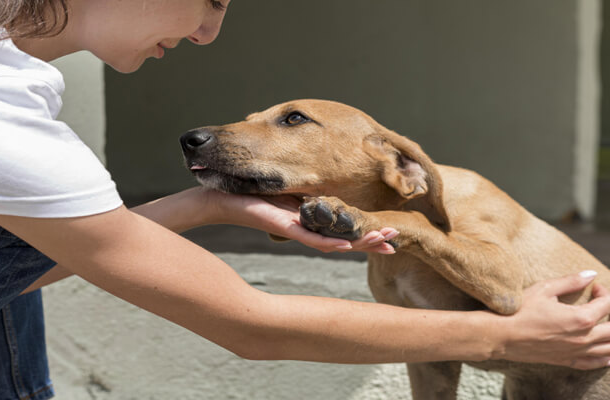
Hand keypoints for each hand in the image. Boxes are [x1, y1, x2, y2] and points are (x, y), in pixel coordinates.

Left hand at [199, 187, 397, 253]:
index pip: (341, 228)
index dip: (365, 232)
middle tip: (395, 242)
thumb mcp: (280, 186)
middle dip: (370, 240)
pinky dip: (329, 241)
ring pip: (332, 241)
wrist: (214, 198)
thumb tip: (319, 177)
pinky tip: (347, 245)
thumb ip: (301, 187)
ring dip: (358, 243)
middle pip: (343, 238)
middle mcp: (303, 227)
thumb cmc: (242, 191)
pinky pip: (308, 237)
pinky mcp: (281, 226)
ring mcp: (294, 229)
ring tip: (384, 243)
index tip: (389, 234)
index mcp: (306, 218)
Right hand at [495, 271, 609, 369]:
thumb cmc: (519, 311)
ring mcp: (577, 352)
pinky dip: (608, 357)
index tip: (594, 286)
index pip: (607, 304)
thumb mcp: (544, 289)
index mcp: (581, 318)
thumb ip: (571, 281)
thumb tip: (591, 274)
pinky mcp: (567, 361)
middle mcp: (584, 338)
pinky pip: (596, 363)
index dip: (604, 292)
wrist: (501, 336)